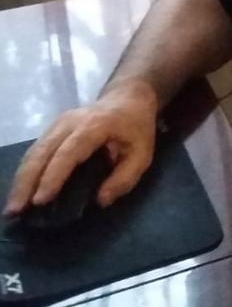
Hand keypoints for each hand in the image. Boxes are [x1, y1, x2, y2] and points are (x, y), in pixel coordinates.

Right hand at [3, 81, 157, 214]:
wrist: (128, 97)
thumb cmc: (136, 127)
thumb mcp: (143, 153)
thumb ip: (125, 178)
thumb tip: (101, 200)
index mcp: (95, 126)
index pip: (69, 152)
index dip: (53, 176)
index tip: (41, 199)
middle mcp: (71, 122)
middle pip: (43, 151)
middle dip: (27, 182)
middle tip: (16, 210)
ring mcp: (59, 123)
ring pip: (34, 151)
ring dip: (21, 179)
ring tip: (13, 206)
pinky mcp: (53, 128)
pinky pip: (35, 150)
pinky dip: (26, 171)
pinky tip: (21, 190)